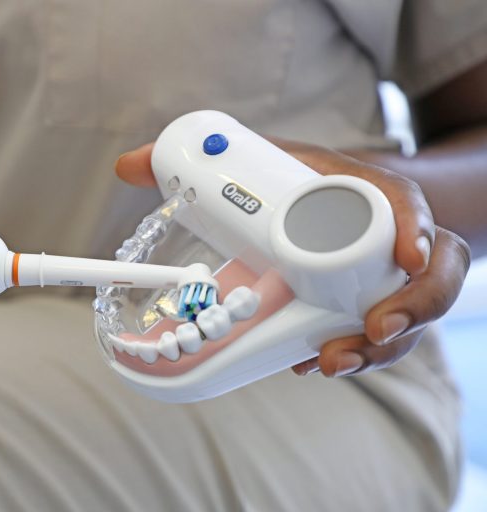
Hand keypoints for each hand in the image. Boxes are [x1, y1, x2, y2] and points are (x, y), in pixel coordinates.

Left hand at [115, 140, 469, 376]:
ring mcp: (387, 278)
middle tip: (374, 328)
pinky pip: (379, 336)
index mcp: (367, 192)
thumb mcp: (263, 159)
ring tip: (330, 361)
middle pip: (430, 275)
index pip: (408, 204)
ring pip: (410, 317)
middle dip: (412, 308)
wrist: (338, 199)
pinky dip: (353, 354)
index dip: (416, 229)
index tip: (406, 255)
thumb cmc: (301, 180)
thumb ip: (200, 161)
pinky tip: (315, 363)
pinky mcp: (372, 307)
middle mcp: (389, 238)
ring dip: (377, 348)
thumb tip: (127, 165)